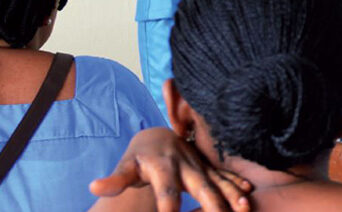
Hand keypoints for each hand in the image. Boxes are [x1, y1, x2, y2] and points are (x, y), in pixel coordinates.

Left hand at [89, 127, 250, 211]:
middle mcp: (186, 166)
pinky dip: (236, 184)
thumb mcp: (127, 167)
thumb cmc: (140, 158)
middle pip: (200, 187)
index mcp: (163, 168)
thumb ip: (114, 179)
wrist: (158, 138)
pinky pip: (225, 176)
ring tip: (243, 207)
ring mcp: (199, 166)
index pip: (167, 193)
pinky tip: (247, 194)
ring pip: (218, 181)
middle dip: (212, 203)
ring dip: (231, 194)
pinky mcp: (208, 168)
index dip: (168, 208)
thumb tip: (94, 187)